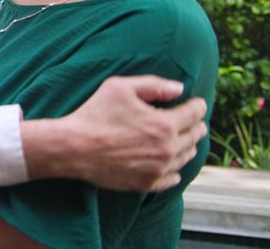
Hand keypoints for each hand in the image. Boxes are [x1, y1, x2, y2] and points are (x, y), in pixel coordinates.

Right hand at [24, 75, 207, 190]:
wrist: (72, 148)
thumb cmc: (94, 114)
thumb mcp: (119, 87)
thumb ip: (153, 85)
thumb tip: (180, 89)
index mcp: (164, 124)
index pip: (195, 114)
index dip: (197, 105)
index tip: (195, 103)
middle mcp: (167, 149)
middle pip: (195, 136)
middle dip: (195, 125)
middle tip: (191, 120)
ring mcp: (158, 169)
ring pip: (186, 157)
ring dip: (187, 145)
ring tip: (181, 139)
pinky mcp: (147, 183)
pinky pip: (173, 179)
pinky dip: (175, 169)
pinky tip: (170, 163)